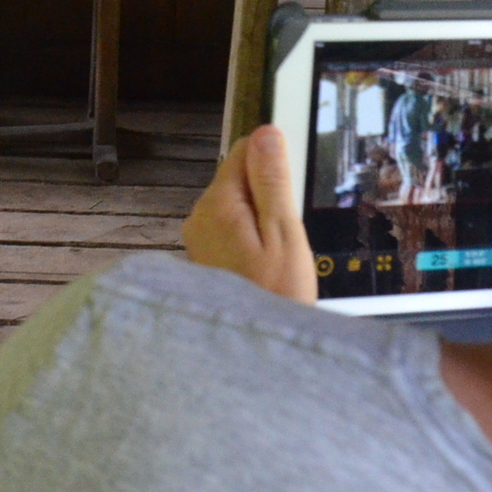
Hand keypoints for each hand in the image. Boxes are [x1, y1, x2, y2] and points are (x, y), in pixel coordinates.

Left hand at [182, 125, 317, 303]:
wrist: (254, 357)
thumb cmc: (273, 299)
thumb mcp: (284, 234)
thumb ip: (272, 181)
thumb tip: (267, 134)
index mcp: (217, 206)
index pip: (244, 151)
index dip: (275, 165)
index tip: (292, 190)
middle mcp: (199, 219)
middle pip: (240, 179)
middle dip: (269, 196)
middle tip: (289, 234)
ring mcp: (200, 240)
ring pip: (238, 206)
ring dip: (262, 221)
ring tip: (279, 257)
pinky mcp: (206, 259)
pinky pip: (233, 232)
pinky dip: (253, 242)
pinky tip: (267, 268)